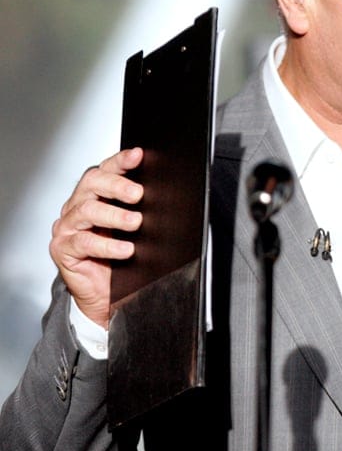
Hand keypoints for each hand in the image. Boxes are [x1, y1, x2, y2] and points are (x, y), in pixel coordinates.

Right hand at [49, 147, 143, 328]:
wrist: (106, 294)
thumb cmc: (121, 258)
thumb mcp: (135, 230)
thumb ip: (141, 209)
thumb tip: (169, 192)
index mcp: (95, 196)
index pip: (106, 170)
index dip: (121, 161)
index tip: (138, 155)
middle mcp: (78, 207)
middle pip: (91, 184)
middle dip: (116, 185)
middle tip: (138, 194)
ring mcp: (68, 227)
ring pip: (86, 211)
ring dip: (114, 215)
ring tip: (135, 223)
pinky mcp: (63, 249)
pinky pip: (83, 243)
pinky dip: (107, 245)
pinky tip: (125, 249)